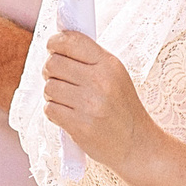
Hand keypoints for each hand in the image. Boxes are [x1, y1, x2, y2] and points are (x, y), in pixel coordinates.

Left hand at [42, 30, 158, 172]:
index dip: (55, 42)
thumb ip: (90, 59)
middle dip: (51, 71)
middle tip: (60, 79)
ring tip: (68, 101)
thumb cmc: (122, 109)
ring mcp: (90, 104)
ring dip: (53, 94)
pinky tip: (69, 115)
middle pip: (54, 63)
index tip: (53, 48)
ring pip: (49, 86)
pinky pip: (50, 108)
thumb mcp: (116, 76)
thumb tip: (58, 44)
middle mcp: (100, 81)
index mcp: (109, 64)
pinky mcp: (80, 125)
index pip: (72, 40)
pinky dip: (54, 112)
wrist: (136, 145)